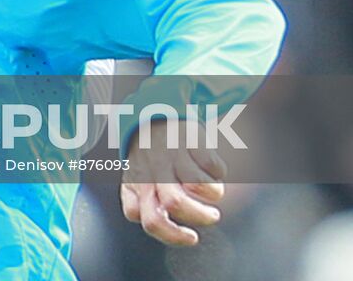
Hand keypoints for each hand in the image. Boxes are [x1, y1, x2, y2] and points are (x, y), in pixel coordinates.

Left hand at [121, 119, 226, 245]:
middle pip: (175, 203)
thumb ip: (139, 206)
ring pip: (196, 184)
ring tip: (215, 192)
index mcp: (136, 187)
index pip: (151, 221)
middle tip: (212, 216)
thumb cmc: (145, 158)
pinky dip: (219, 171)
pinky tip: (213, 169)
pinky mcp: (189, 141)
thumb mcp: (133, 181)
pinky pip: (211, 163)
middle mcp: (153, 171)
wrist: (150, 116)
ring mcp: (171, 155)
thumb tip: (165, 231)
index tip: (193, 237)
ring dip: (213, 194)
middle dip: (200, 216)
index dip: (174, 235)